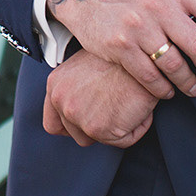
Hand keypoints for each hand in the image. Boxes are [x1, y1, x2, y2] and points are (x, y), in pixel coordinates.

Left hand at [42, 50, 157, 147]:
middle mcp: (62, 102)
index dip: (71, 127)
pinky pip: (122, 140)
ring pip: (99, 139)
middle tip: (115, 107)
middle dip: (97, 126)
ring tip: (127, 104)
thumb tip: (82, 103)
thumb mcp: (86, 66)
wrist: (142, 55)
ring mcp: (79, 117)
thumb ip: (75, 88)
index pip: (53, 123)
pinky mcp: (100, 129)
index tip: (87, 122)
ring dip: (116, 128)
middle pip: (76, 134)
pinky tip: (138, 106)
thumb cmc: (120, 57)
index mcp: (56, 86)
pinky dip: (135, 128)